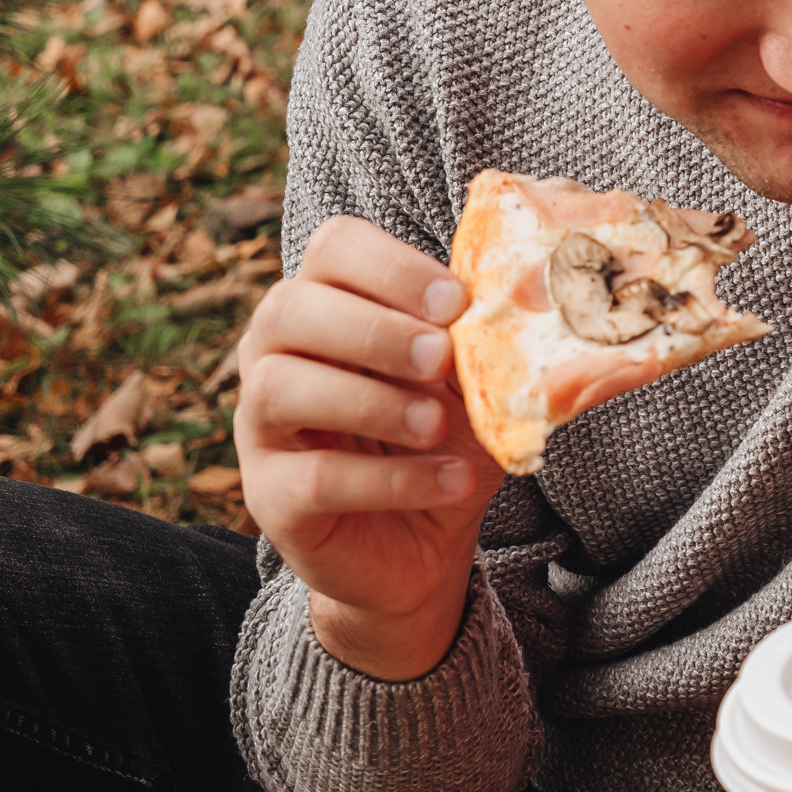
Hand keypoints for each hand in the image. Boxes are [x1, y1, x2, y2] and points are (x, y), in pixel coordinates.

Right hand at [234, 215, 503, 679]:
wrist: (421, 543)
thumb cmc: (442, 437)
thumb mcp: (474, 379)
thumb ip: (486, 336)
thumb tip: (531, 295)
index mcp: (325, 302)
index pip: (332, 248)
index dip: (390, 266)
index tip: (455, 302)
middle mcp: (274, 352)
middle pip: (291, 309)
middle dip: (373, 330)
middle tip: (440, 358)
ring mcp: (261, 426)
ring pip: (282, 388)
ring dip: (371, 401)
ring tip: (438, 425)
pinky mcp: (271, 498)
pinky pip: (315, 478)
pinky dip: (392, 480)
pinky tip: (452, 479)